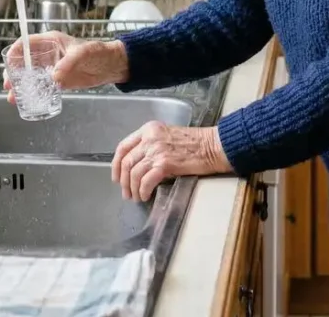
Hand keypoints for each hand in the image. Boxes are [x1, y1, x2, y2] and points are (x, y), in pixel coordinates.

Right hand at [4, 32, 129, 102]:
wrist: (112, 66)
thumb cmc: (99, 53)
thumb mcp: (84, 53)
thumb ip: (70, 62)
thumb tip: (54, 76)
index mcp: (51, 41)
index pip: (27, 43)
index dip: (15, 51)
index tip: (9, 62)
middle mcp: (48, 54)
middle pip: (23, 61)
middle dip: (13, 72)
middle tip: (8, 84)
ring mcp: (52, 68)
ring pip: (29, 75)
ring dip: (20, 85)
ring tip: (12, 97)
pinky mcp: (58, 80)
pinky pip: (41, 86)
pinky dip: (32, 92)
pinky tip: (26, 100)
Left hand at [111, 121, 231, 201]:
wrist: (213, 146)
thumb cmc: (195, 143)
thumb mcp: (167, 136)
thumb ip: (151, 145)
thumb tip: (138, 165)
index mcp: (149, 129)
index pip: (123, 147)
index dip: (116, 164)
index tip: (116, 177)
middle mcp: (150, 138)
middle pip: (126, 162)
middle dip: (123, 181)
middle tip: (126, 193)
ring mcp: (156, 151)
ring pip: (134, 174)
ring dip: (132, 189)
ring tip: (136, 197)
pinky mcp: (165, 164)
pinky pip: (145, 181)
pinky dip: (143, 191)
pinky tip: (145, 196)